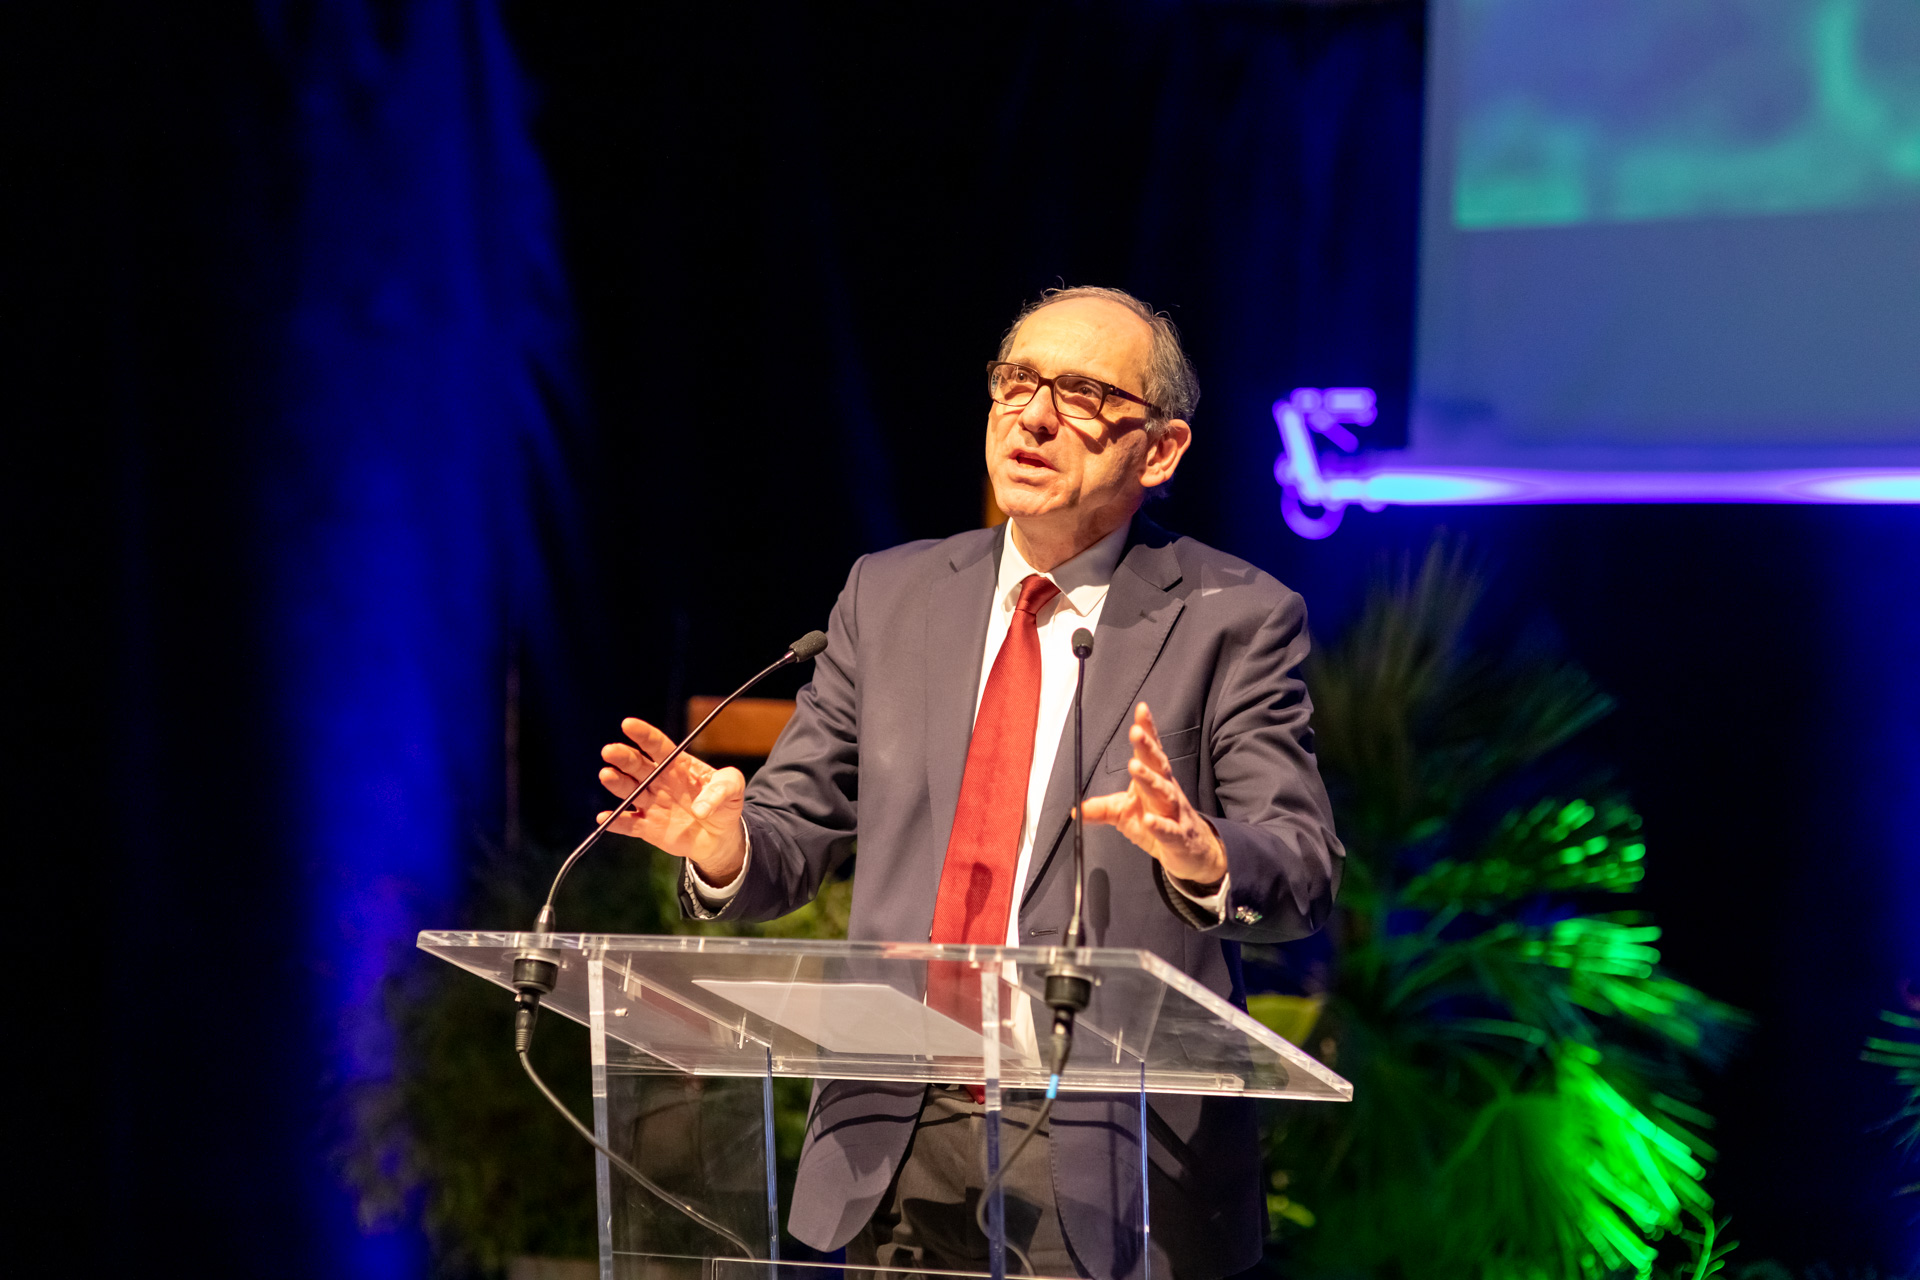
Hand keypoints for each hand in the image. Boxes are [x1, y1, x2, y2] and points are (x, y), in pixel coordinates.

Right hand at [598, 717, 747, 886]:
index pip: (657, 745)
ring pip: (629, 790)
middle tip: (610, 751)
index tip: (628, 724)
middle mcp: (659, 781)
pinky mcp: (647, 827)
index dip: (643, 734)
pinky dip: (616, 822)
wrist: (719, 837)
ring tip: (607, 775)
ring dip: (616, 782)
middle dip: (623, 756)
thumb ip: (722, 789)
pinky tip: (605, 818)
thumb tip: (701, 808)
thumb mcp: (733, 788)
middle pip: (637, 765)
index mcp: (677, 765)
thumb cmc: (725, 805)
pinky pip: (629, 824)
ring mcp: (651, 803)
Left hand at [1081, 702, 1226, 890]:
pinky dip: (1160, 825)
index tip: (1141, 709)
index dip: (1148, 730)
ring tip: (1134, 767)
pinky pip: (1169, 830)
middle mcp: (1168, 791)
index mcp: (1156, 780)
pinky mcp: (1178, 836)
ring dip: (1150, 780)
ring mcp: (1175, 813)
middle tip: (1135, 732)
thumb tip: (1076, 809)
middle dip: (1147, 748)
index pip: (1152, 751)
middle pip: (1158, 765)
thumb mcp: (1126, 814)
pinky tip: (1148, 821)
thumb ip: (1102, 809)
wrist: (1192, 852)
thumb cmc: (1159, 824)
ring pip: (1165, 792)